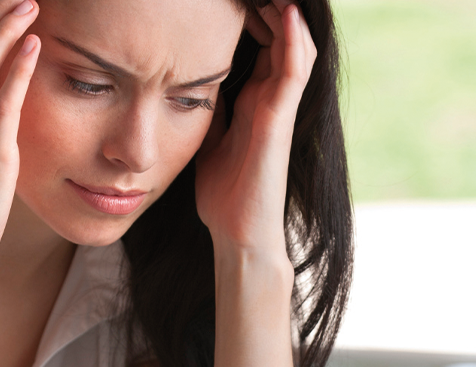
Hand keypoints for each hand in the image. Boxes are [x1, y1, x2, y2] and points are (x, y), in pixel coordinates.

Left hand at [194, 1, 317, 254]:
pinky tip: (287, 14)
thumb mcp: (206, 138)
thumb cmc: (223, 194)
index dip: (248, 17)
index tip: (228, 0)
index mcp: (252, 101)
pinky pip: (292, 73)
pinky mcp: (279, 120)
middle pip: (277, 38)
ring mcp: (278, 108)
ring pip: (292, 47)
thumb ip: (205, 110)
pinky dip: (293, 40)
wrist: (237, 234)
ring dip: (285, 16)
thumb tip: (182, 84)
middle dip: (268, 9)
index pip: (256, 45)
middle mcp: (269, 99)